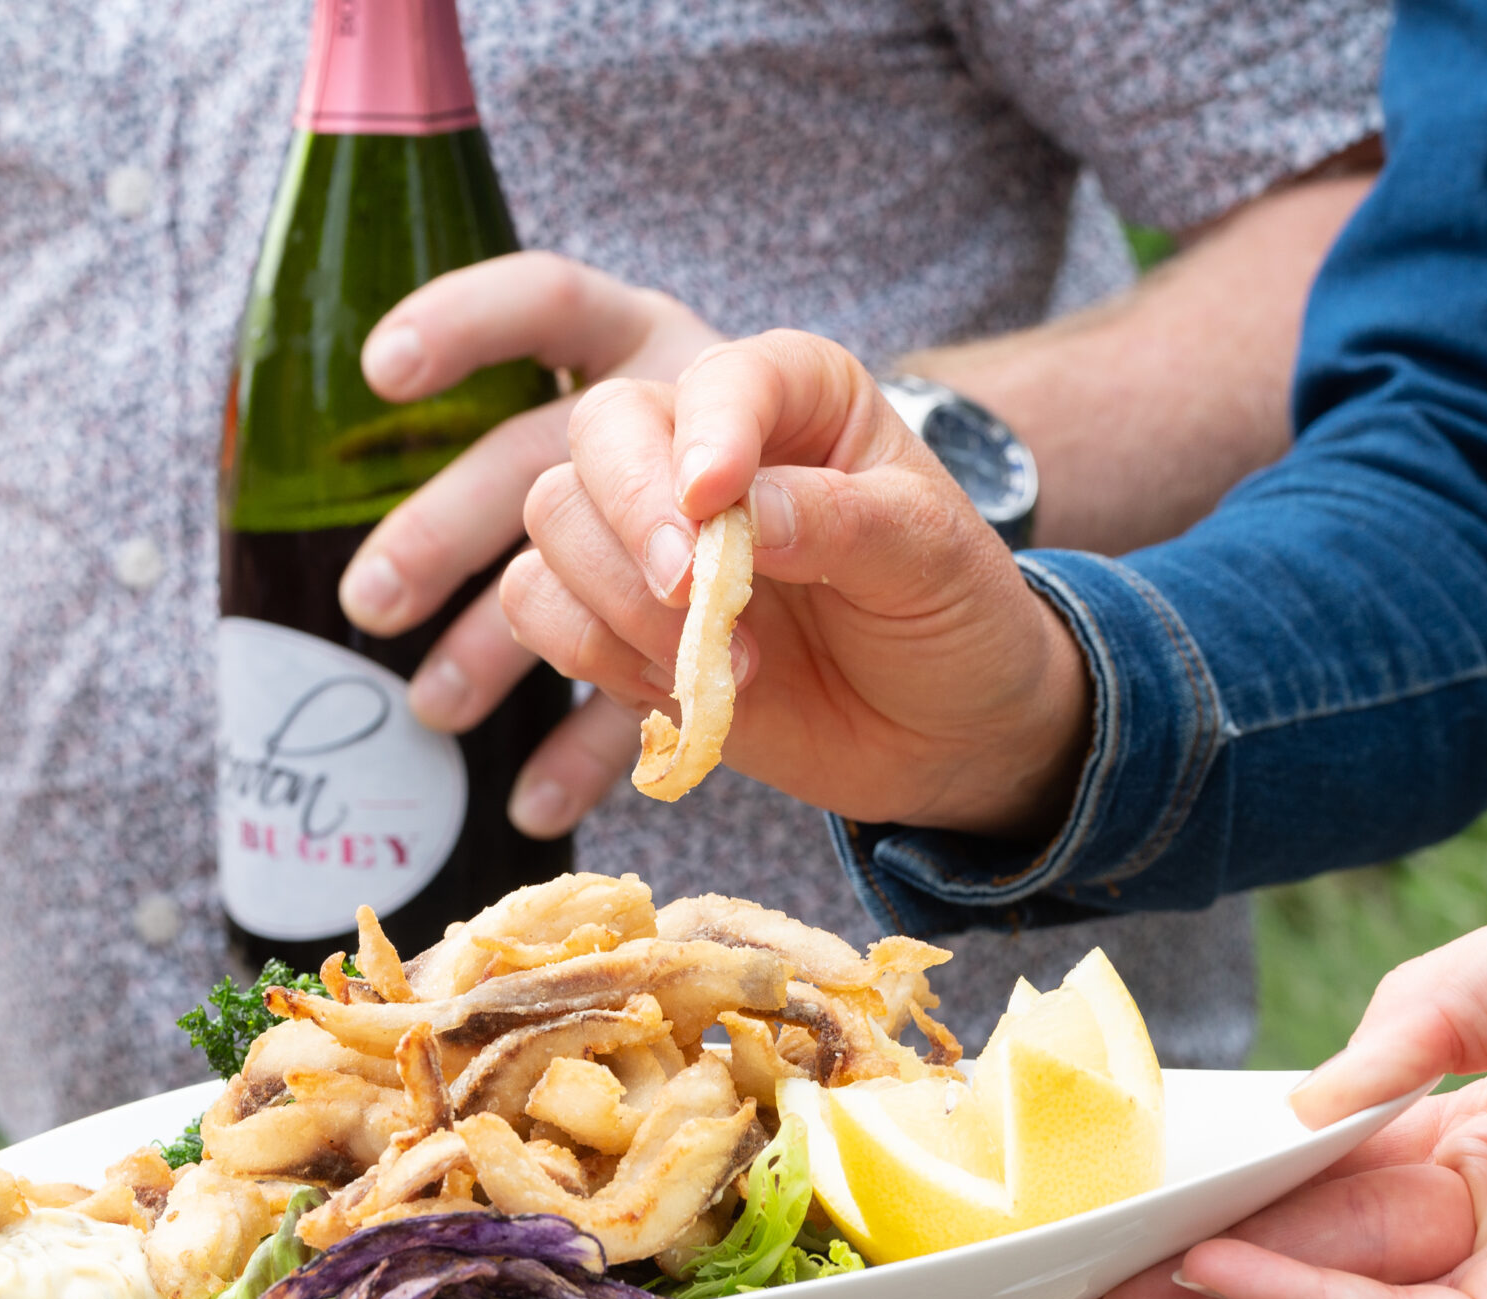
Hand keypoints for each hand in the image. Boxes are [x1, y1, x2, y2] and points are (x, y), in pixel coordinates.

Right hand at [501, 329, 1091, 837]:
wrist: (939, 731)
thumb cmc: (950, 617)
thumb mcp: (932, 559)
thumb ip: (842, 521)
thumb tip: (735, 509)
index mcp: (794, 395)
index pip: (722, 378)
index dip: (707, 431)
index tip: (714, 500)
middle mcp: (702, 445)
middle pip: (601, 433)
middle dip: (632, 518)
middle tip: (691, 595)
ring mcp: (648, 530)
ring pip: (555, 519)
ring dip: (619, 604)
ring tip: (722, 665)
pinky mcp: (611, 612)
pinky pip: (536, 603)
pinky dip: (588, 651)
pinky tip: (672, 687)